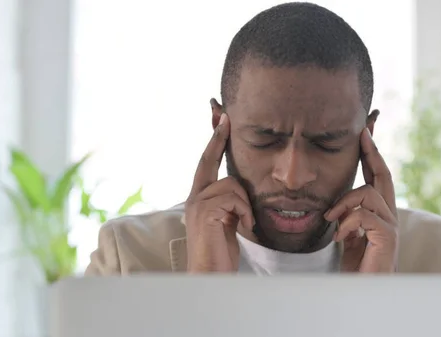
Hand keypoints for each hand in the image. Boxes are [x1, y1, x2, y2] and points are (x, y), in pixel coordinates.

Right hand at [184, 113, 254, 272]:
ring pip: (231, 184)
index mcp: (199, 197)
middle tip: (225, 115)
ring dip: (246, 204)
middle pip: (209, 160)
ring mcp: (197, 203)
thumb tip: (241, 187)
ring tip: (246, 223)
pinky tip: (245, 227)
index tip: (220, 118)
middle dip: (217, 136)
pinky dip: (245, 212)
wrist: (210, 274)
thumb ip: (229, 201)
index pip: (206, 162)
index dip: (213, 140)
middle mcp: (194, 196)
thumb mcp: (228, 220)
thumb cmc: (221, 250)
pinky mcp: (205, 211)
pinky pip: (234, 198)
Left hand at [324, 128, 397, 272]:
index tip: (365, 130)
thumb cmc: (356, 266)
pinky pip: (364, 215)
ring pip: (368, 193)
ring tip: (331, 221)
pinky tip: (339, 236)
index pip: (376, 176)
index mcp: (378, 212)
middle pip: (383, 174)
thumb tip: (334, 203)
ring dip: (343, 203)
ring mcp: (391, 225)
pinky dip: (346, 222)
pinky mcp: (387, 237)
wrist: (364, 291)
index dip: (372, 152)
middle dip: (372, 151)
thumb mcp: (347, 234)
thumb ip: (347, 216)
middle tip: (363, 132)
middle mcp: (389, 214)